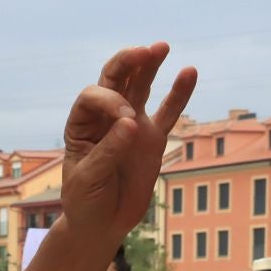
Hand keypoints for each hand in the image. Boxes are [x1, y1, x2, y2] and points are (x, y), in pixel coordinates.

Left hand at [59, 43, 196, 240]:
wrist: (102, 224)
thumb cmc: (85, 201)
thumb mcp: (89, 178)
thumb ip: (109, 151)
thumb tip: (132, 123)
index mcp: (81, 125)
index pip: (94, 96)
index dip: (111, 100)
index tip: (125, 121)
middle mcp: (106, 119)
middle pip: (114, 80)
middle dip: (127, 63)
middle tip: (143, 51)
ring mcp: (131, 125)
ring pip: (140, 88)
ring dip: (149, 66)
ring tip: (161, 47)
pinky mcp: (152, 139)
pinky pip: (168, 112)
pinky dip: (178, 94)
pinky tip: (189, 72)